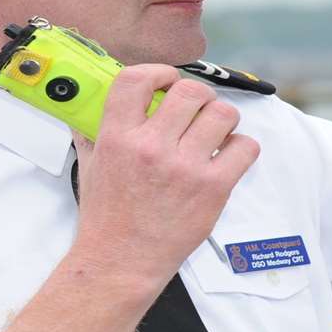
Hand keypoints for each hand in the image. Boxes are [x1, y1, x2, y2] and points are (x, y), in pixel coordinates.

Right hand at [69, 66, 258, 293]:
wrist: (121, 260)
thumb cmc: (106, 218)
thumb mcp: (90, 167)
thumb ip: (91, 132)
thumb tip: (87, 106)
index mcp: (117, 137)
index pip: (136, 79)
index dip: (158, 71)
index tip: (165, 80)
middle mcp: (151, 148)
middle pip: (189, 91)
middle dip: (196, 96)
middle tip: (195, 110)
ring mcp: (184, 168)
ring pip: (223, 114)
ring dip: (221, 119)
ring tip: (213, 132)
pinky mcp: (213, 188)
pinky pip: (245, 147)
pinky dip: (240, 148)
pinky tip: (225, 156)